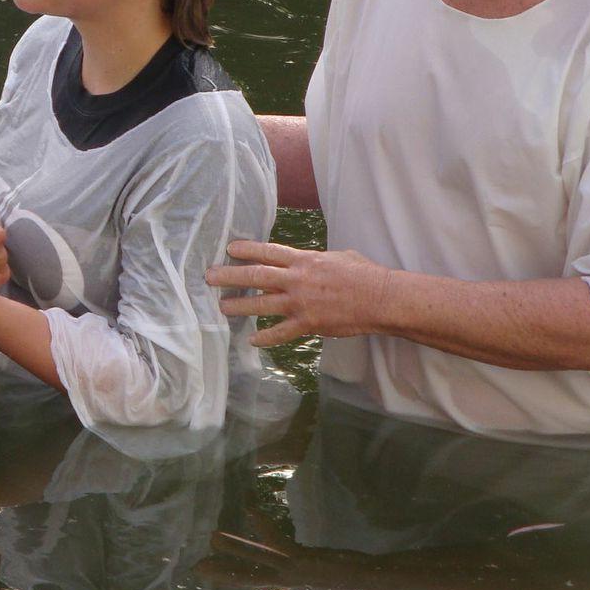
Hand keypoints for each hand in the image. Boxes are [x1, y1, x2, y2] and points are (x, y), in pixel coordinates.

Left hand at [205, 240, 393, 347]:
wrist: (381, 299)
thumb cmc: (364, 274)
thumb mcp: (337, 256)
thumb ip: (315, 260)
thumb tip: (305, 262)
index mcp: (304, 260)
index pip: (268, 252)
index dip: (246, 249)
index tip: (229, 249)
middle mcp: (297, 280)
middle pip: (256, 276)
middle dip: (230, 276)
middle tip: (209, 277)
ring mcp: (301, 303)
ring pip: (262, 304)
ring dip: (240, 305)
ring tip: (222, 307)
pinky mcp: (309, 324)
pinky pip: (281, 332)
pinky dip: (266, 337)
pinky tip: (252, 339)